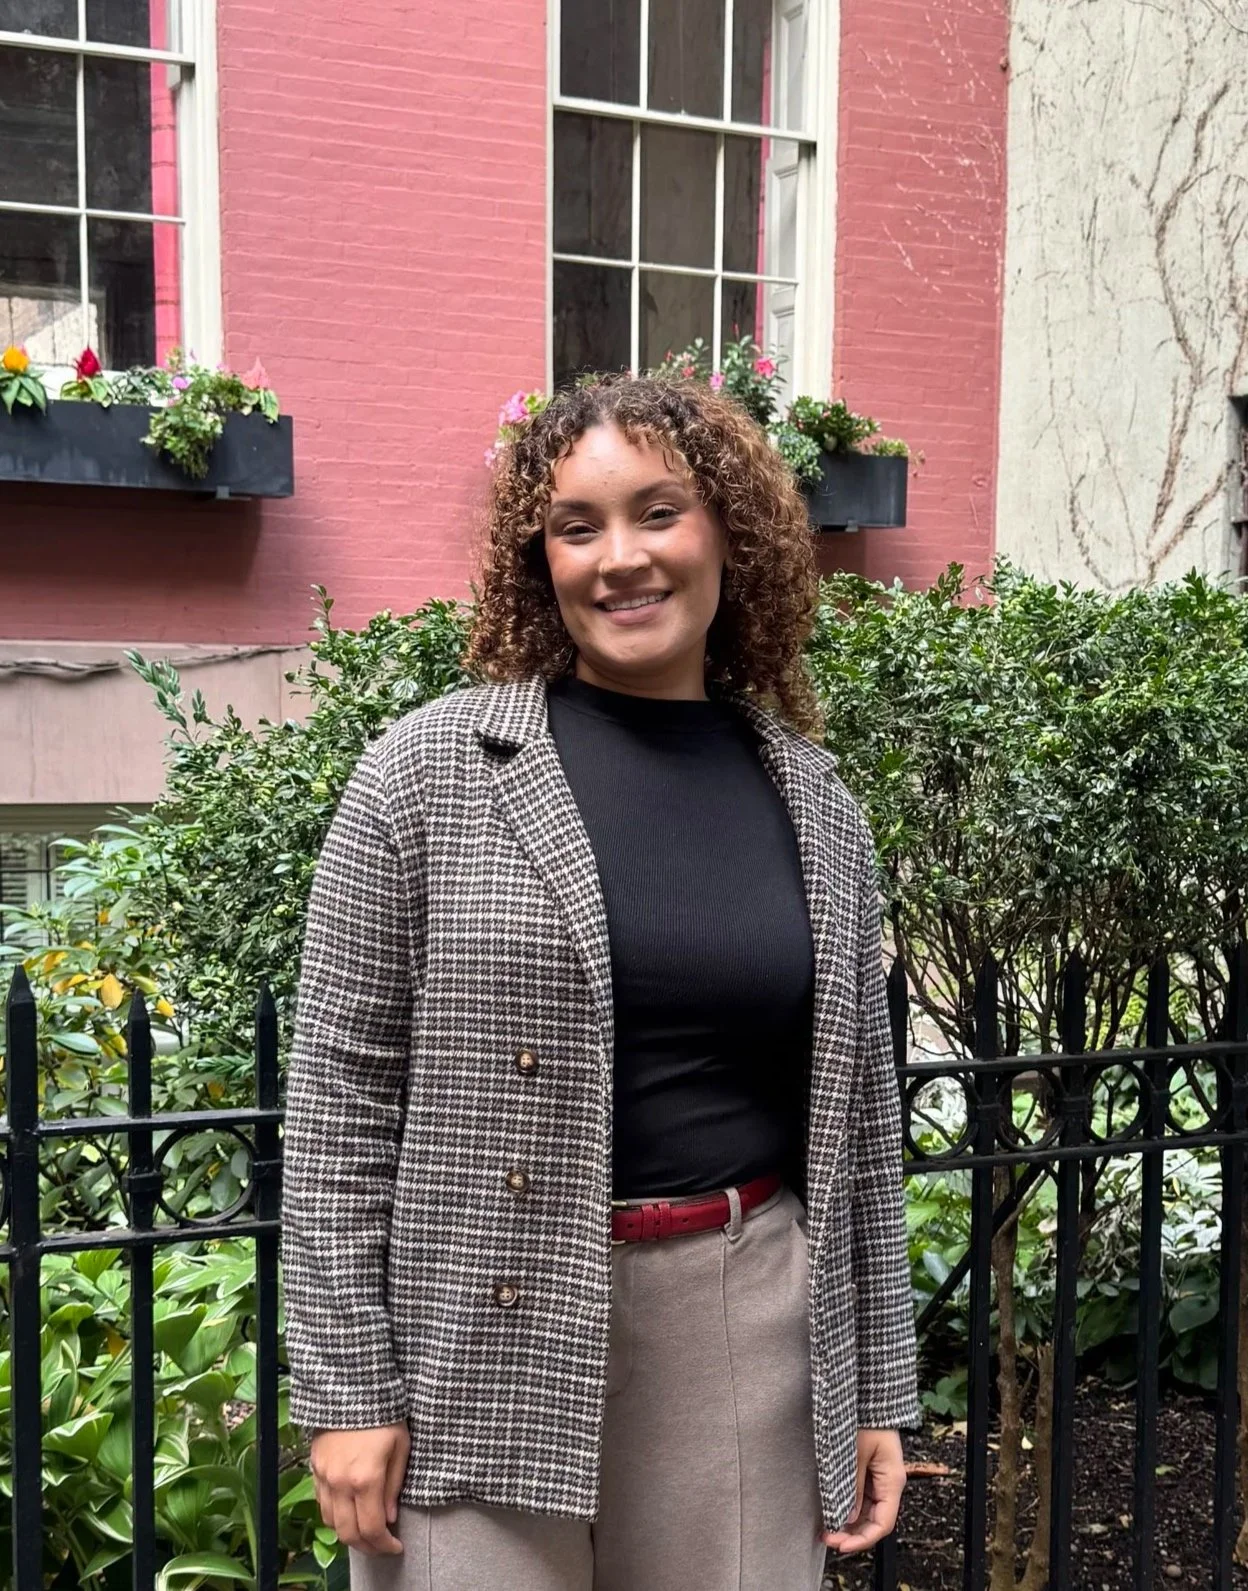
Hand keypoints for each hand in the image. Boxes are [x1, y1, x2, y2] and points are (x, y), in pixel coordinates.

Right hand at [310, 1423, 409, 1555]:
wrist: (352, 1386)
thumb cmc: (385, 1413)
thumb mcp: (401, 1446)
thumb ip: (394, 1485)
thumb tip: (389, 1518)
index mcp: (366, 1479)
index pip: (372, 1529)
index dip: (384, 1546)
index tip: (396, 1547)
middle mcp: (340, 1483)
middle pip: (348, 1534)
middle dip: (367, 1547)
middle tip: (382, 1546)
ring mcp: (324, 1476)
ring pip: (331, 1522)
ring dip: (349, 1534)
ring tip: (366, 1531)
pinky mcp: (315, 1467)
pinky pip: (321, 1503)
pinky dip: (334, 1516)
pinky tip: (348, 1512)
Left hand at [821, 1428, 905, 1554]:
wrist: (868, 1396)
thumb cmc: (865, 1419)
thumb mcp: (855, 1454)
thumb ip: (852, 1486)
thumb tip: (846, 1517)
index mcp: (892, 1481)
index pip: (882, 1524)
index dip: (862, 1539)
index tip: (840, 1544)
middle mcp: (888, 1483)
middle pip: (874, 1521)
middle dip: (852, 1533)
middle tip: (827, 1537)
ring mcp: (879, 1478)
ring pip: (866, 1511)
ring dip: (848, 1522)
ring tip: (826, 1527)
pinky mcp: (869, 1471)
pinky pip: (860, 1497)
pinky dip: (848, 1506)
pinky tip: (832, 1510)